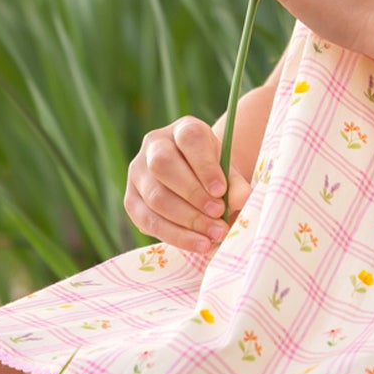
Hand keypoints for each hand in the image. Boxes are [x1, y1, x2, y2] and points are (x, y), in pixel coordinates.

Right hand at [124, 115, 248, 253]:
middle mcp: (155, 145)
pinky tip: (198, 244)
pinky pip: (148, 221)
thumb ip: (235, 183)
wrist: (194, 181)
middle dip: (192, 194)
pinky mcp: (131, 200)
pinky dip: (175, 236)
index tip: (221, 190)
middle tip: (218, 215)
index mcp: (183, 129)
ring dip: (186, 220)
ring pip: (155, 196)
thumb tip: (242, 200)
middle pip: (163, 165)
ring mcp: (138, 172)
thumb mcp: (227, 171)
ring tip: (213, 235)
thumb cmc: (213, 173)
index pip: (189, 140)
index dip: (204, 166)